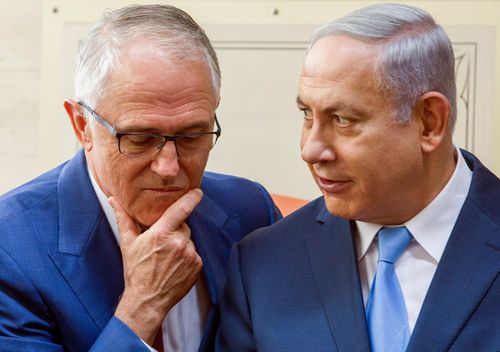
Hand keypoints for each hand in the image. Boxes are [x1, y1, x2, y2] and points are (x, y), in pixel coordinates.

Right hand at [110, 188, 202, 343]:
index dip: (190, 198)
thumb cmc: (135, 271)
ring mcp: (189, 254)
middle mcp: (178, 242)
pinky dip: (187, 256)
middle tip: (161, 245)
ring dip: (181, 244)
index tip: (197, 191)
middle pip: (183, 226)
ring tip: (167, 258)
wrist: (147, 300)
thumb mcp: (128, 243)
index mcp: (161, 234)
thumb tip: (114, 199)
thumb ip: (124, 218)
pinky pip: (195, 253)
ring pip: (189, 240)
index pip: (180, 210)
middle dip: (175, 231)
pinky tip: (175, 265)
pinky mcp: (197, 265)